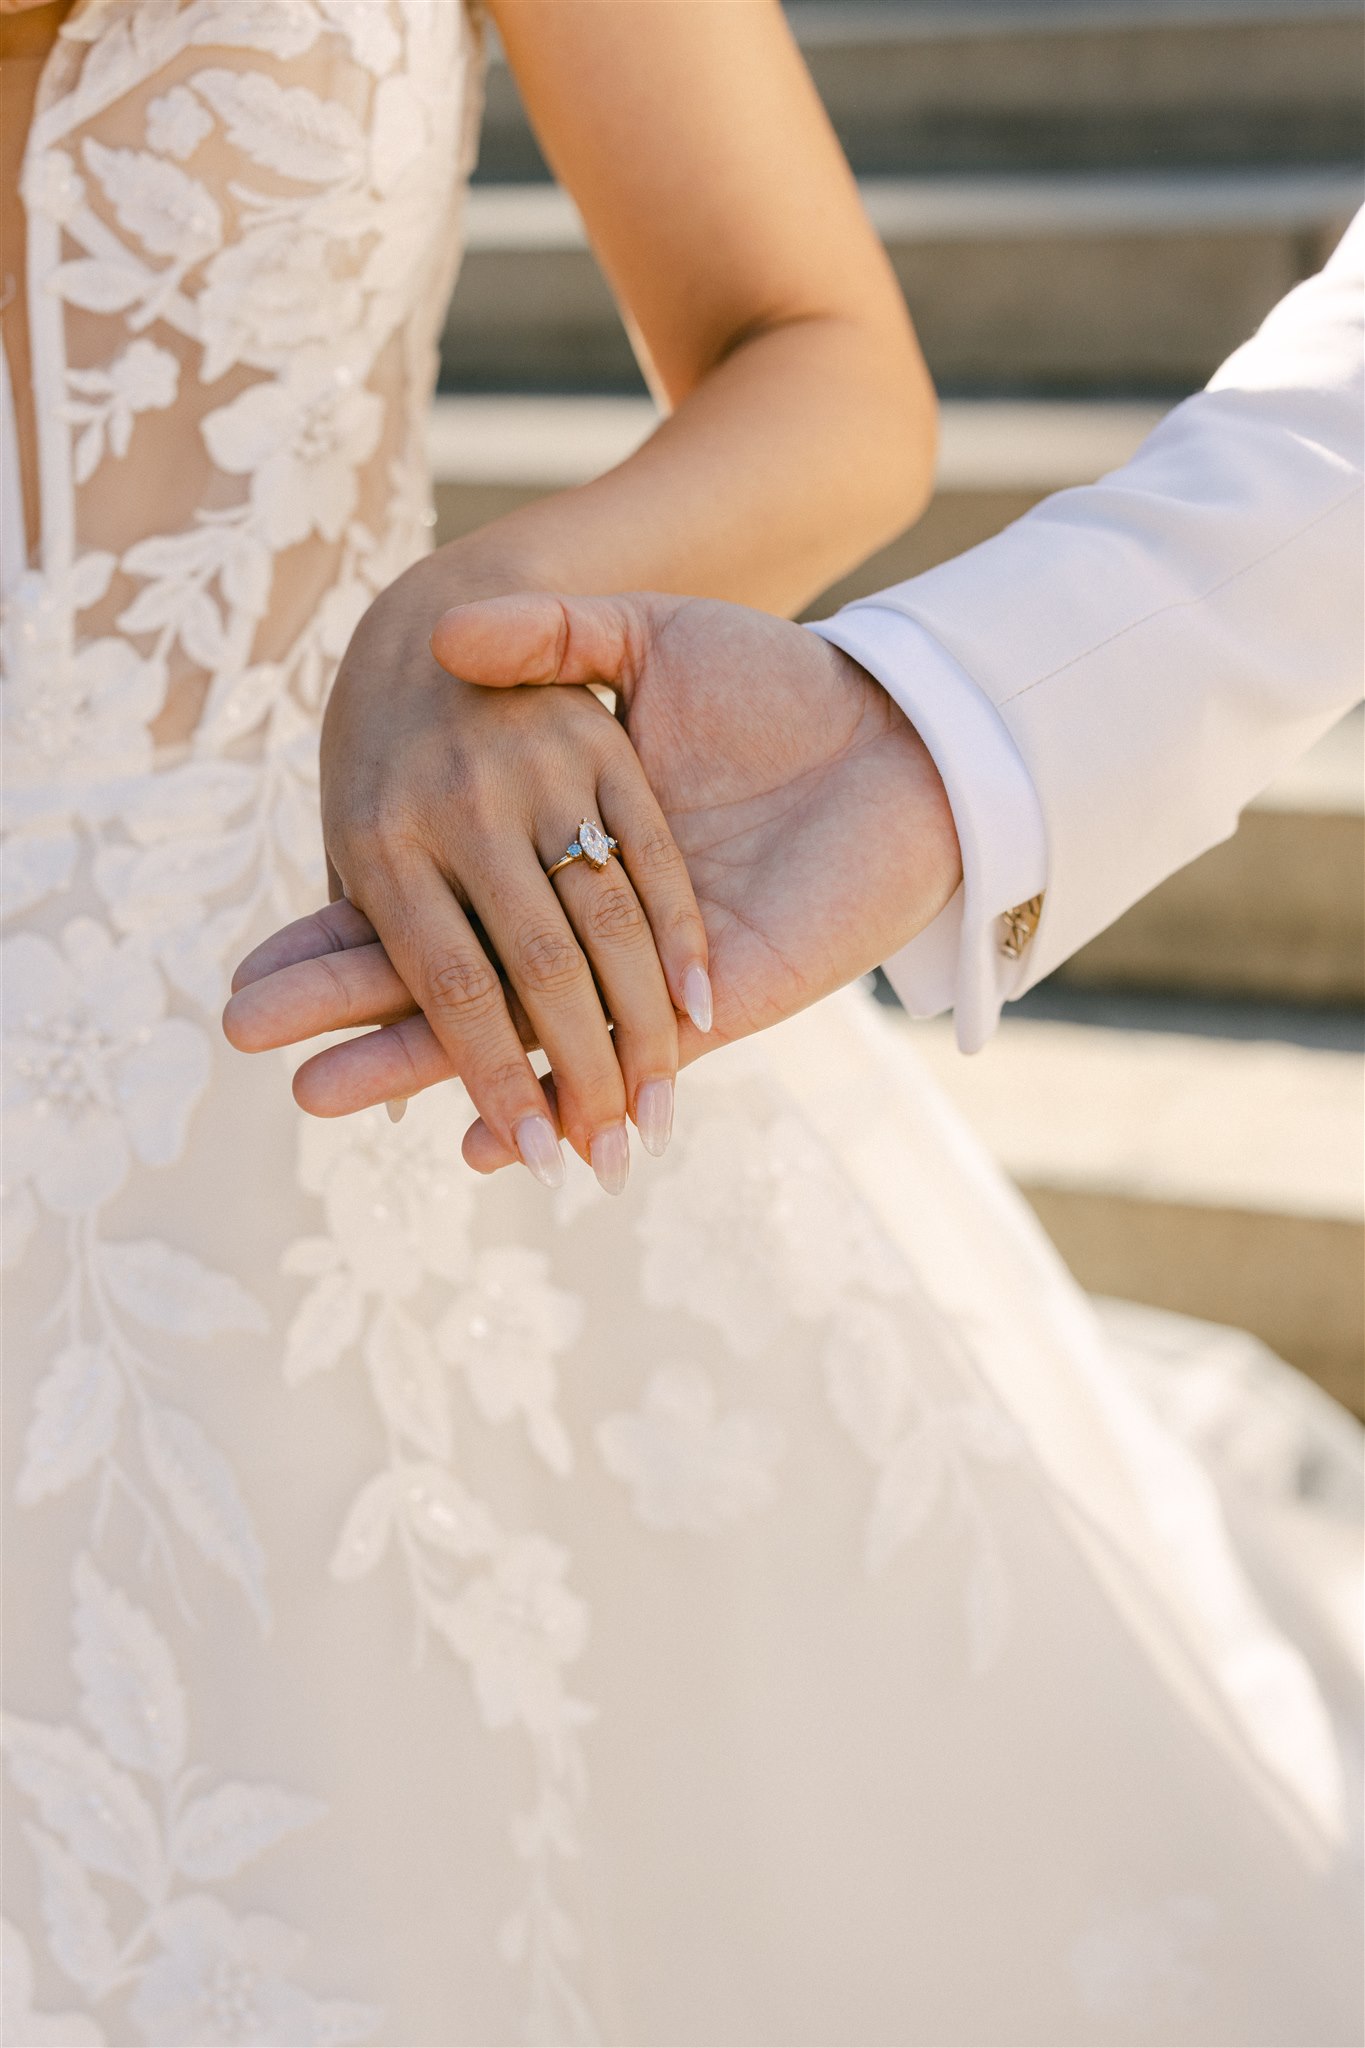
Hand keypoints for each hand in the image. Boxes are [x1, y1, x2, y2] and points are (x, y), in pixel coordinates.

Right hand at [227, 592, 961, 1172]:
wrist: (902, 735)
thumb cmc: (772, 683)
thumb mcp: (645, 641)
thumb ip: (555, 638)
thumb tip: (445, 631)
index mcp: (545, 844)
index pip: (418, 909)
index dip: (333, 937)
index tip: (247, 968)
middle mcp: (577, 919)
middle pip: (442, 978)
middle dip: (346, 1008)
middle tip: (244, 1040)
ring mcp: (642, 969)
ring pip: (512, 1029)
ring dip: (419, 1065)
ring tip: (315, 1095)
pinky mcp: (717, 996)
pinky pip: (622, 1052)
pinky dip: (550, 1089)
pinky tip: (473, 1143)